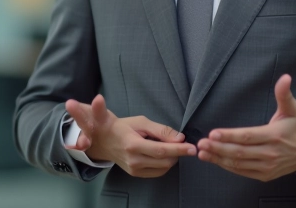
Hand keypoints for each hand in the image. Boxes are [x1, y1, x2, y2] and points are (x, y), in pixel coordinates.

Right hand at [65, 94, 196, 177]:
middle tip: (184, 143)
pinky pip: (157, 172)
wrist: (103, 139)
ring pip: (163, 168)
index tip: (192, 148)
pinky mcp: (135, 174)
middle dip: (178, 153)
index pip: (161, 151)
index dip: (179, 149)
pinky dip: (165, 163)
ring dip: (172, 158)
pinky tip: (163, 154)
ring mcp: (134, 170)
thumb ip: (161, 130)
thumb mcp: (142, 121)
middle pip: (164, 161)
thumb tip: (180, 137)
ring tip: (171, 146)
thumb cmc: (123, 127)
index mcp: (133, 145)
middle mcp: (133, 160)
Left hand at [196, 74, 295, 181]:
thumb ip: (284, 94)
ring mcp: (267, 166)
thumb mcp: (293, 109)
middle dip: (218, 148)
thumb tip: (285, 77)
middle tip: (202, 143)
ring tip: (202, 153)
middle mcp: (270, 153)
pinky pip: (242, 172)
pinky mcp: (264, 175)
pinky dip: (227, 167)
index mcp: (274, 135)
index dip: (230, 136)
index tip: (213, 133)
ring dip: (219, 159)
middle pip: (240, 152)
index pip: (248, 136)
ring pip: (239, 164)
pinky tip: (215, 160)